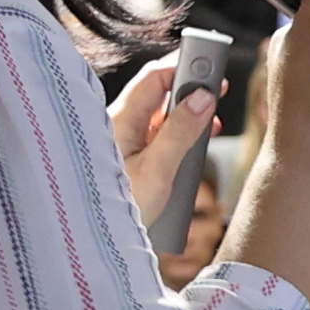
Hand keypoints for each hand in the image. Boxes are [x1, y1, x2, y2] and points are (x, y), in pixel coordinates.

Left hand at [111, 53, 219, 228]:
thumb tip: (203, 98)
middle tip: (216, 95)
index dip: (181, 68)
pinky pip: (154, 143)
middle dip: (188, 95)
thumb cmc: (119, 208)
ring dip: (184, 122)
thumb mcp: (157, 170)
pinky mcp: (127, 164)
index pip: (153, 79)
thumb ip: (180, 132)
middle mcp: (118, 128)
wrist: (94, 244)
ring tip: (209, 128)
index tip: (209, 65)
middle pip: (157, 97)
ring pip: (158, 121)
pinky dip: (175, 143)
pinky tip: (189, 156)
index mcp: (120, 121)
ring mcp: (122, 146)